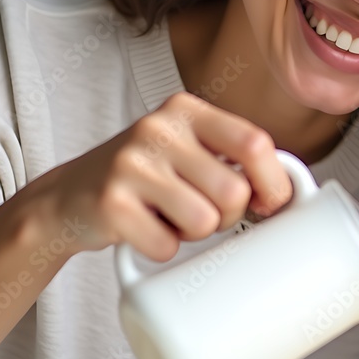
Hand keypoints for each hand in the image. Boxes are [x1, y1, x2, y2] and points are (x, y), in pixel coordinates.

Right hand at [37, 92, 293, 263]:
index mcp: (187, 110)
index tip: (269, 205)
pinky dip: (162, 248)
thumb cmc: (146, 177)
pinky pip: (166, 245)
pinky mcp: (110, 203)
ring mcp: (131, 164)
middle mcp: (159, 129)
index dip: (273, 182)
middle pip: (233, 191)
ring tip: (170, 217)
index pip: (254, 143)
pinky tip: (143, 228)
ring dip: (194, 233)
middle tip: (204, 213)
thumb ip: (232, 157)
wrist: (68, 197)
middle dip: (228, 216)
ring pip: (204, 221)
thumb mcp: (187, 149)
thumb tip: (290, 192)